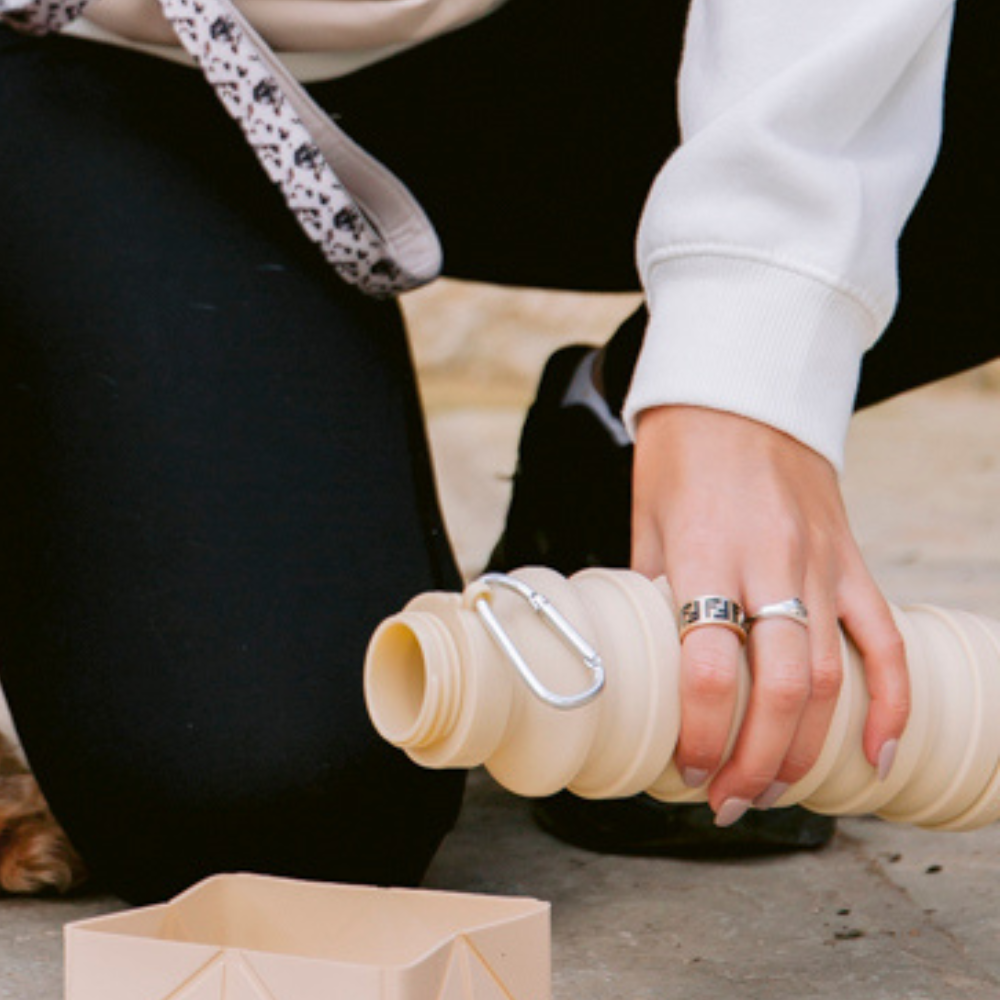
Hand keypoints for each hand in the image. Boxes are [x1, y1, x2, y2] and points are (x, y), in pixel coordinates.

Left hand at [631, 405, 909, 824]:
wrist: (740, 392)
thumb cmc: (679, 456)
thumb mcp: (645, 521)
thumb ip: (653, 594)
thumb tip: (651, 665)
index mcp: (703, 554)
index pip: (708, 667)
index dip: (701, 732)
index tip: (687, 768)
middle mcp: (767, 564)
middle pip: (778, 688)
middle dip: (754, 761)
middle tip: (730, 802)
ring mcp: (819, 564)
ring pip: (829, 676)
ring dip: (806, 747)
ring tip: (776, 790)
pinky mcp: (851, 560)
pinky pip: (883, 638)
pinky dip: (889, 699)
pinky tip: (877, 751)